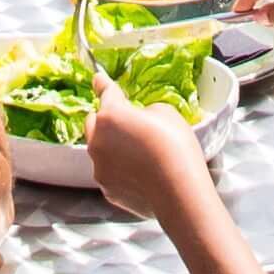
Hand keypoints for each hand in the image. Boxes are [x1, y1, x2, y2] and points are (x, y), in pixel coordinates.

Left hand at [84, 82, 211, 226]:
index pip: (105, 92)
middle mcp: (97, 140)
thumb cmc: (175, 148)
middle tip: (128, 125)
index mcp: (111, 115)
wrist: (179, 193)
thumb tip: (139, 119)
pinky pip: (109, 172)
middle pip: (94, 122)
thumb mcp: (165, 113)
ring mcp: (100, 168)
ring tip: (141, 156)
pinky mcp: (107, 190)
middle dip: (106, 120)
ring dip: (112, 147)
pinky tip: (141, 175)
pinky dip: (119, 170)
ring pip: (100, 150)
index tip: (98, 79)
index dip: (103, 84)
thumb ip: (144, 111)